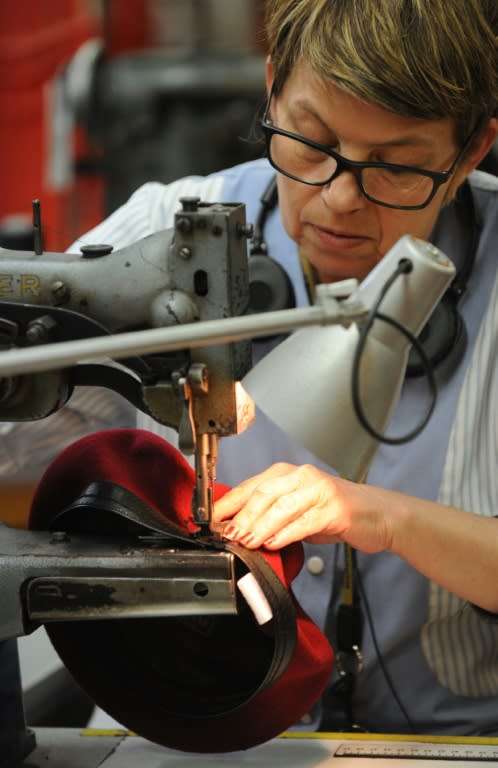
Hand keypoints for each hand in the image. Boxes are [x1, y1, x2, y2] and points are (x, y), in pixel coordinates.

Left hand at [212, 462, 393, 551]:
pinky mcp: (334, 509)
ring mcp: (319, 491)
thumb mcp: (297, 511)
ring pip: (281, 506)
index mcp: (288, 474)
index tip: (210, 522)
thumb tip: (238, 531)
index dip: (228, 504)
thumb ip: (271, 517)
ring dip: (260, 525)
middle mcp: (302, 477)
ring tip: (245, 541)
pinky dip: (286, 533)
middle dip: (241, 516)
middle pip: (263, 493)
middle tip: (226, 536)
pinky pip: (305, 521)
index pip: (250, 486)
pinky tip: (274, 543)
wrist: (378, 515)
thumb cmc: (334, 513)